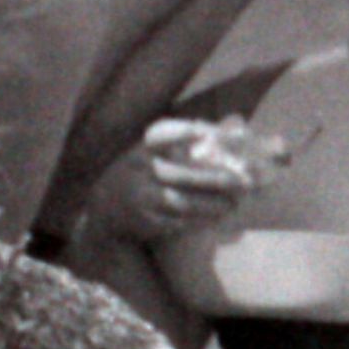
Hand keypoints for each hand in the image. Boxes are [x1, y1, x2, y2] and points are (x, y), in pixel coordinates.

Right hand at [78, 114, 292, 247]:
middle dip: (214, 179)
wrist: (105, 207)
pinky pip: (176, 222)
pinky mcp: (145, 222)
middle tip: (242, 182)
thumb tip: (234, 126)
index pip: (162, 139)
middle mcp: (138, 172)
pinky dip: (199, 221)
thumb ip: (184, 139)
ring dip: (210, 204)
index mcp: (141, 150)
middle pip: (181, 175)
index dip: (182, 135)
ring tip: (233, 204)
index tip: (205, 132)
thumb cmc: (139, 173)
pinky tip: (216, 218)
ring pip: (181, 202)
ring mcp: (141, 198)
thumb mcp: (149, 152)